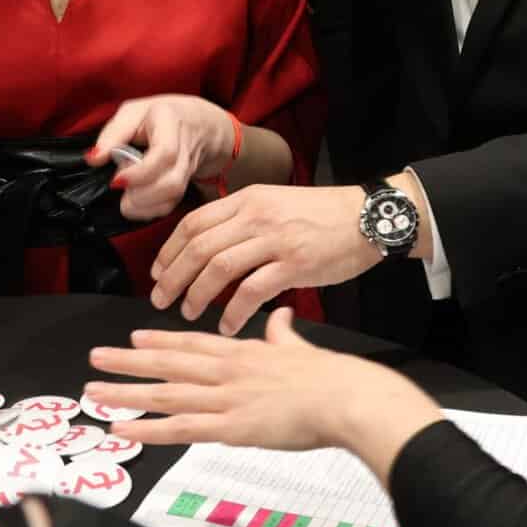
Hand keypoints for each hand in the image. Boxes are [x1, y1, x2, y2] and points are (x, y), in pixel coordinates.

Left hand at [86, 95, 237, 220]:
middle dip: (141, 194)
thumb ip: (113, 134)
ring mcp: (190, 167)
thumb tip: (94, 158)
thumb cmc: (161, 115)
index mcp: (170, 122)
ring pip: (174, 196)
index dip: (139, 173)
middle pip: (172, 182)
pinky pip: (173, 204)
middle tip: (119, 187)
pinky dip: (152, 210)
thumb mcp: (133, 112)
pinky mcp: (188, 184)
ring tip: (127, 198)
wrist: (200, 122)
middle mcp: (184, 146)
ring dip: (145, 205)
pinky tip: (138, 203)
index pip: (164, 153)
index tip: (116, 181)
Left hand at [86, 308, 442, 472]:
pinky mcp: (230, 427)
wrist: (346, 397)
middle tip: (95, 358)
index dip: (160, 341)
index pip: (192, 343)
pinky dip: (147, 430)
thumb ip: (283, 333)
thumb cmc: (331, 378)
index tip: (134, 337)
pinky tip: (122, 431)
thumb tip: (281, 315)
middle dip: (128, 361)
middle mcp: (226, 371)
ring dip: (126, 393)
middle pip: (167, 364)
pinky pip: (179, 429)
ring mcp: (225, 398)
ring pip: (164, 394)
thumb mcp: (300, 346)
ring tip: (94, 393)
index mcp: (243, 352)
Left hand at [150, 184, 378, 333]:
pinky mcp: (295, 264)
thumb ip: (244, 220)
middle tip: (161, 299)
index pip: (194, 223)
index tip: (158, 272)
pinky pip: (252, 291)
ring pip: (219, 268)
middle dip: (173, 277)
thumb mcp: (276, 204)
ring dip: (197, 295)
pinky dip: (234, 312)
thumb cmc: (323, 216)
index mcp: (248, 200)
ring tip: (189, 313)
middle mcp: (256, 216)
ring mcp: (275, 240)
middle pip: (198, 247)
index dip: (169, 251)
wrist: (369, 217)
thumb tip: (210, 246)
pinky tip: (228, 326)